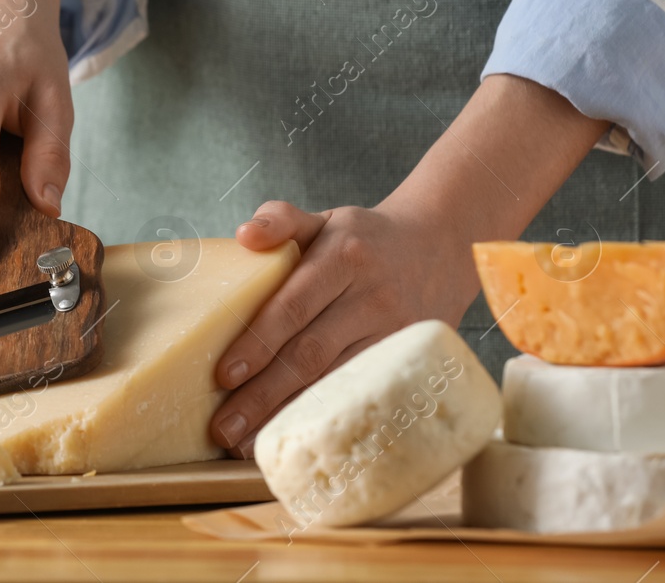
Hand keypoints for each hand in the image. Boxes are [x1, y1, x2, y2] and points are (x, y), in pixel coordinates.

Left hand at [209, 200, 475, 455]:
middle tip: (223, 427)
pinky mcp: (413, 361)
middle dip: (263, 394)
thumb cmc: (363, 240)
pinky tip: (301, 441)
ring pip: (337, 382)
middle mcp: (372, 297)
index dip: (259, 342)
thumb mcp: (324, 219)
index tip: (224, 374)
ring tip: (248, 445)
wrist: (440, 247)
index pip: (293, 305)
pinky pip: (365, 395)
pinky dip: (330, 421)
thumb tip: (245, 235)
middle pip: (311, 353)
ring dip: (290, 416)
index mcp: (343, 257)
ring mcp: (397, 333)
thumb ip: (280, 219)